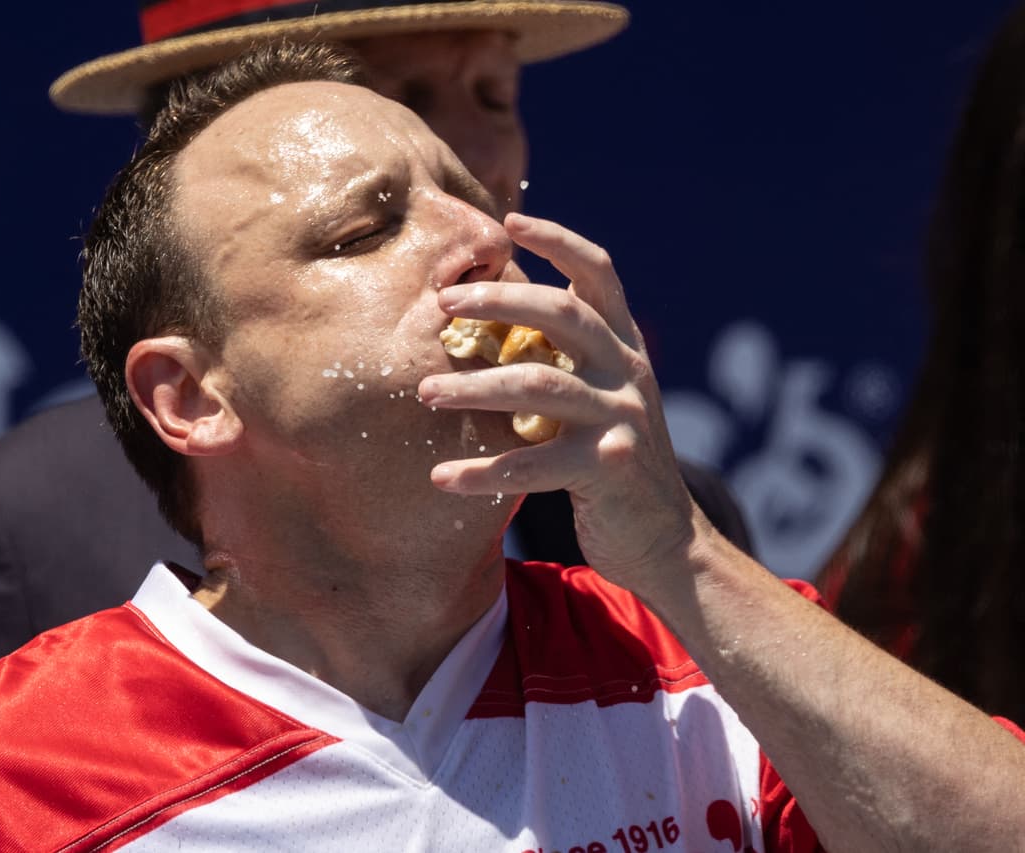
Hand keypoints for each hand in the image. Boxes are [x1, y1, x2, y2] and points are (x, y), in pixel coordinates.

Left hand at [418, 213, 696, 589]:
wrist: (667, 540)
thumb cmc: (612, 464)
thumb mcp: (602, 400)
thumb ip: (567, 363)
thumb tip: (493, 329)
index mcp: (624, 347)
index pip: (599, 273)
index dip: (558, 240)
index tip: (510, 222)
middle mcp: (628, 372)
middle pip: (563, 313)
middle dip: (498, 301)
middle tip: (443, 305)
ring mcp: (621, 418)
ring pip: (538, 384)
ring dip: (474, 386)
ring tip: (426, 393)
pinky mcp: (607, 468)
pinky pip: (531, 465)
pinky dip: (481, 472)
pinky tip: (442, 479)